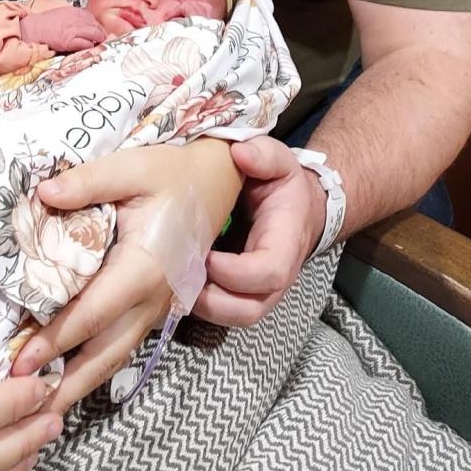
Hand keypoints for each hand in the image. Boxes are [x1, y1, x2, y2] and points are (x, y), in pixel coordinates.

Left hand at [11, 139, 238, 414]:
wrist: (218, 183)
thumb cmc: (173, 175)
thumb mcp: (133, 168)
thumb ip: (88, 182)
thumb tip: (42, 194)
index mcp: (145, 266)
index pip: (93, 313)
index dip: (55, 340)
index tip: (20, 363)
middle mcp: (153, 297)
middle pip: (104, 353)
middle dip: (64, 383)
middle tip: (22, 410)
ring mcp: (156, 307)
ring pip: (115, 356)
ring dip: (78, 384)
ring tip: (40, 412)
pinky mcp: (154, 308)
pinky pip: (122, 344)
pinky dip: (94, 366)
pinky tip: (68, 378)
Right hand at [19, 6, 105, 52]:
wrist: (32, 30)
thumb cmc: (44, 24)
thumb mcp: (61, 14)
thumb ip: (74, 17)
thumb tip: (85, 24)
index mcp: (73, 11)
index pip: (92, 17)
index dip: (96, 25)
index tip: (97, 30)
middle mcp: (75, 18)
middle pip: (96, 25)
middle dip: (100, 33)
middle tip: (101, 39)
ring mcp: (72, 30)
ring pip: (95, 34)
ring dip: (98, 40)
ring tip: (97, 44)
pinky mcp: (68, 41)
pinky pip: (86, 44)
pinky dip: (89, 46)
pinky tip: (88, 47)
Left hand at [193, 136, 326, 326]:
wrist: (296, 208)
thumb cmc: (283, 186)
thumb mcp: (280, 162)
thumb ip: (264, 155)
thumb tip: (241, 153)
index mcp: (285, 245)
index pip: (269, 273)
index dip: (237, 272)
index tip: (207, 256)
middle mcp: (275, 278)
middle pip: (248, 310)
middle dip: (212, 301)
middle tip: (180, 275)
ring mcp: (258, 291)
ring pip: (233, 317)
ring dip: (201, 306)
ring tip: (173, 281)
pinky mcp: (240, 294)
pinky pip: (221, 311)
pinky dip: (197, 303)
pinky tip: (175, 281)